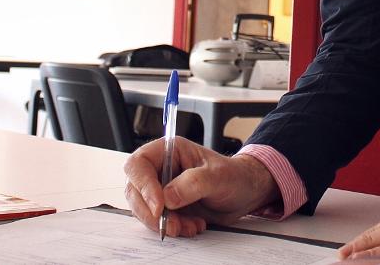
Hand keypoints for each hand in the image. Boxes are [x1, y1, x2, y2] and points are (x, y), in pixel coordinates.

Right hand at [123, 136, 280, 237]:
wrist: (244, 194)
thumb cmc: (234, 176)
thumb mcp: (219, 176)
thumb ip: (194, 183)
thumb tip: (168, 197)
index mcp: (169, 150)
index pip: (139, 165)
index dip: (143, 186)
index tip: (159, 206)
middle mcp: (160, 169)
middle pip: (135, 190)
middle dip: (152, 212)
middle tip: (172, 225)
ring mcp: (161, 189)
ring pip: (144, 209)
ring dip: (163, 223)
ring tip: (190, 226)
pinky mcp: (166, 208)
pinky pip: (156, 221)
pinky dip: (171, 229)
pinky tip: (192, 226)